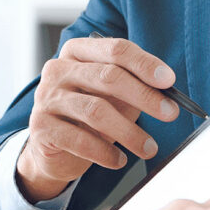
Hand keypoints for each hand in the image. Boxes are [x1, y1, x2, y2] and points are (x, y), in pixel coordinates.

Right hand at [17, 34, 179, 200]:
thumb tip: (166, 95)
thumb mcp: (113, 97)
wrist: (52, 148)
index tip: (168, 81)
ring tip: (148, 147)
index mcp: (77, 52)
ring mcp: (46, 97)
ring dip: (129, 132)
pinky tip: (119, 160)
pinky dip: (105, 152)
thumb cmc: (87, 116)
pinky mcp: (40, 127)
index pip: (115, 50)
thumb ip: (135, 89)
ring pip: (96, 110)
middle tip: (170, 113)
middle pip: (108, 76)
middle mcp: (58, 70)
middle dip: (144, 96)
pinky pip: (79, 140)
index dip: (145, 64)